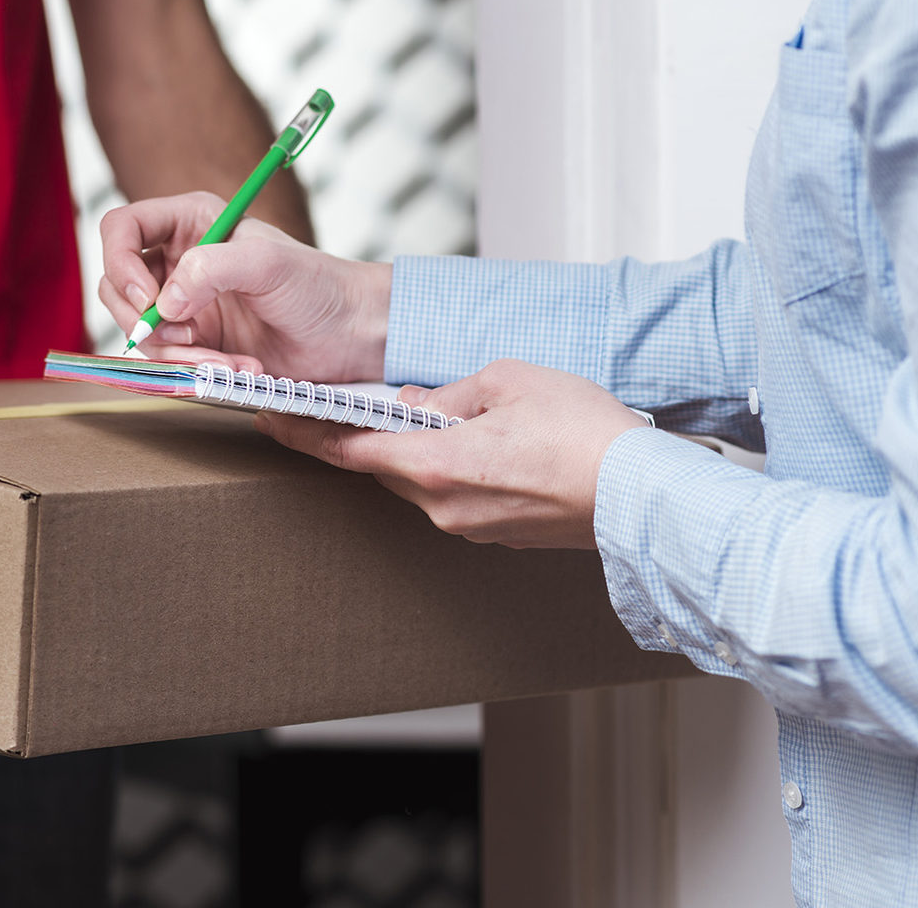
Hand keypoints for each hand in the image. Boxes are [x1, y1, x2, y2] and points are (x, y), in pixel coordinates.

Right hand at [98, 191, 388, 381]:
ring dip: (178, 354)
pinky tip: (238, 369)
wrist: (350, 335)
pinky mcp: (195, 343)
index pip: (121, 229)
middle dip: (144, 321)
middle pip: (116, 286)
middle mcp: (179, 260)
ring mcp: (184, 305)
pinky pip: (167, 361)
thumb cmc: (318, 285)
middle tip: (184, 336)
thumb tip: (164, 303)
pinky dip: (196, 371)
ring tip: (227, 361)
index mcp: (190, 222)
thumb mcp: (266, 263)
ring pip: (140, 333)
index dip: (120, 263)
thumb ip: (210, 268)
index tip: (148, 300)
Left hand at [255, 359, 649, 547]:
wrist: (644, 494)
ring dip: (415, 452)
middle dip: (363, 436)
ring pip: (419, 483)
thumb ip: (448, 393)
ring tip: (436, 416)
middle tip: (341, 405)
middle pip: (382, 467)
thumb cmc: (585, 433)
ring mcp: (470, 527)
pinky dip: (450, 470)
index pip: (348, 448)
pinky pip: (455, 498)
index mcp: (434, 465)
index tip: (274, 417)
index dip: (306, 431)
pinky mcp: (498, 535)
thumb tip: (416, 403)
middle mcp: (442, 506)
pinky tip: (479, 445)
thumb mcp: (508, 381)